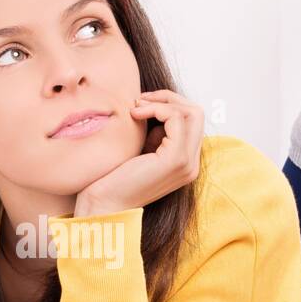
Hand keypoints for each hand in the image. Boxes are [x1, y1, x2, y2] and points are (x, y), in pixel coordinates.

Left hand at [74, 89, 203, 216]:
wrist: (104, 203)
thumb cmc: (114, 178)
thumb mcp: (142, 149)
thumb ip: (156, 132)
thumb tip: (157, 106)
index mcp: (186, 162)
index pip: (192, 121)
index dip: (169, 104)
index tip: (141, 103)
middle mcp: (192, 164)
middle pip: (196, 113)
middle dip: (169, 98)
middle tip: (141, 99)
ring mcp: (187, 163)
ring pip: (191, 113)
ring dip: (161, 102)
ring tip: (136, 108)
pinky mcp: (176, 160)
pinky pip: (175, 119)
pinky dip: (155, 109)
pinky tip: (135, 114)